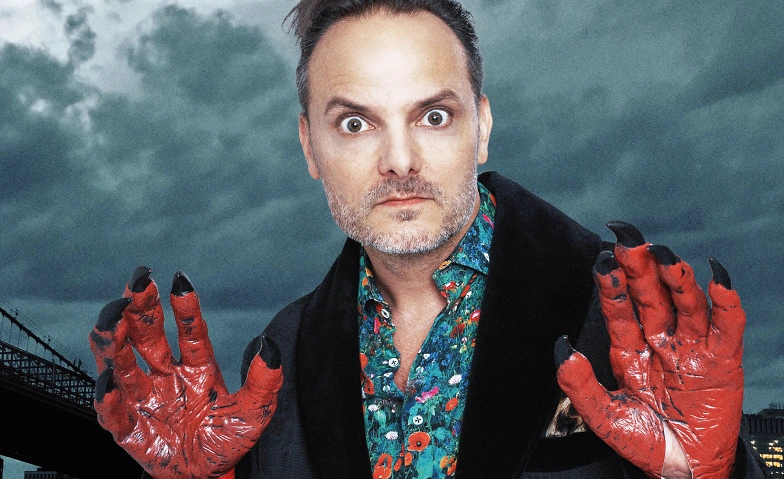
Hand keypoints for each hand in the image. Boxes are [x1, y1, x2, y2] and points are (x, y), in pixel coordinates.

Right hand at [88, 266, 283, 478]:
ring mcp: (145, 400)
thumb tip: (269, 347)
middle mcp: (166, 376)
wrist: (208, 477)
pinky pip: (114, 413)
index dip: (185, 307)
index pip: (190, 332)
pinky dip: (107, 398)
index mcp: (197, 367)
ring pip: (122, 364)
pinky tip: (108, 381)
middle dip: (140, 308)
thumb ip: (263, 382)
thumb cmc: (228, 439)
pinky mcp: (130, 430)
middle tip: (137, 281)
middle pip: (148, 336)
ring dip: (114, 341)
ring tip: (112, 318)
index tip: (180, 280)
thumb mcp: (254, 413)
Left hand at [554, 221, 745, 478]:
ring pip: (685, 304)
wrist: (684, 470)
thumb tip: (560, 347)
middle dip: (640, 268)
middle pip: (651, 296)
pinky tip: (718, 282)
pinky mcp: (723, 361)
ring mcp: (692, 348)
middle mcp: (660, 341)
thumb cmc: (646, 443)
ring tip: (666, 256)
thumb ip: (579, 385)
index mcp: (630, 350)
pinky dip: (726, 304)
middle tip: (629, 240)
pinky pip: (727, 327)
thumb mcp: (605, 417)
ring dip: (677, 279)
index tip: (601, 259)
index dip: (610, 283)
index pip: (618, 308)